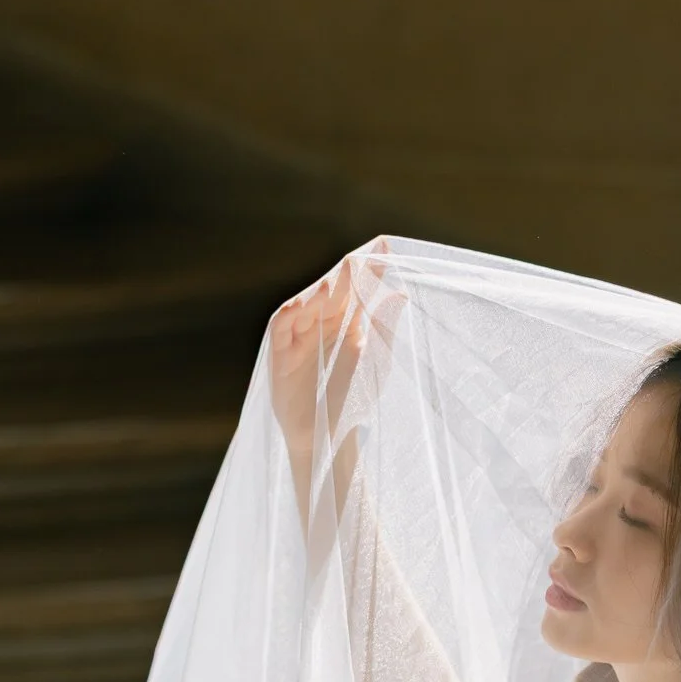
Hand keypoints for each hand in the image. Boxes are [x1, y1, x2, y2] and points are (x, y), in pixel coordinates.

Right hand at [269, 237, 404, 461]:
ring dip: (320, 292)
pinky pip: (282, 325)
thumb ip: (384, 328)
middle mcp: (322, 322)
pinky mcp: (280, 351)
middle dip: (345, 274)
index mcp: (347, 322)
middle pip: (332, 290)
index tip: (384, 245)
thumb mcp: (374, 362)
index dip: (368, 267)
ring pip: (307, 303)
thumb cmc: (352, 399)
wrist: (328, 436)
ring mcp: (299, 335)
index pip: (357, 288)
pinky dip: (291, 313)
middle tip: (360, 260)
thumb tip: (401, 294)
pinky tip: (303, 303)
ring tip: (337, 284)